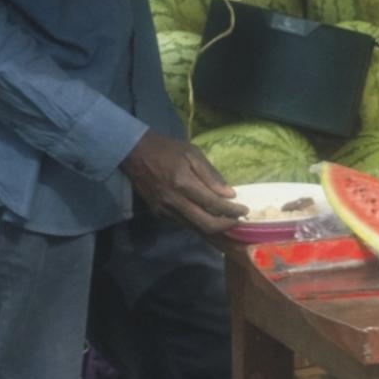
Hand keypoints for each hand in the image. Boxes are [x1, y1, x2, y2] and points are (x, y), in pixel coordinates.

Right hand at [121, 130, 246, 234]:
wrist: (135, 153)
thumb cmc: (168, 150)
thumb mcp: (193, 154)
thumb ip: (211, 175)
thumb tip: (230, 194)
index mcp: (183, 183)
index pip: (213, 204)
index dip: (231, 211)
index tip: (244, 211)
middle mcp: (174, 200)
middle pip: (205, 224)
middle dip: (225, 225)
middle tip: (238, 220)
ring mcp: (165, 209)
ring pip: (194, 227)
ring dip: (213, 228)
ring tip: (227, 221)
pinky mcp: (159, 213)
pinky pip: (184, 223)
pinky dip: (199, 223)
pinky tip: (208, 218)